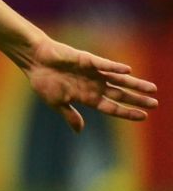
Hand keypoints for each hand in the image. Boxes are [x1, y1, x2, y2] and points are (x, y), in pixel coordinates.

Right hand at [21, 38, 157, 131]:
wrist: (34, 61)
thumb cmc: (43, 82)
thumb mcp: (57, 103)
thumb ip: (70, 115)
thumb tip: (79, 131)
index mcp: (86, 97)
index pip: (111, 106)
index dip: (127, 112)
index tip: (143, 117)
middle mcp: (94, 85)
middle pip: (120, 94)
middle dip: (137, 99)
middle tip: (155, 104)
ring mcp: (92, 72)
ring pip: (118, 79)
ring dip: (135, 84)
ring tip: (152, 89)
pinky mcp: (87, 60)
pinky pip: (103, 64)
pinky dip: (114, 67)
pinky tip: (127, 71)